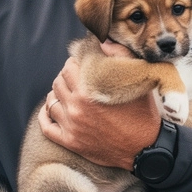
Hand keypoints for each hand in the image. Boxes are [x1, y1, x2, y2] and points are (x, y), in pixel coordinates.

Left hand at [38, 56, 160, 168]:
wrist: (146, 148)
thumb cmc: (143, 113)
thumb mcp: (137, 80)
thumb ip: (120, 56)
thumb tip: (104, 43)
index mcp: (89, 90)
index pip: (69, 68)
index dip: (74, 63)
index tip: (81, 65)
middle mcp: (76, 107)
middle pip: (58, 83)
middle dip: (66, 77)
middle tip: (75, 78)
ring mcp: (71, 126)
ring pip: (51, 102)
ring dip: (57, 94)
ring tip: (67, 93)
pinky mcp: (71, 142)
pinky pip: (47, 127)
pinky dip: (45, 116)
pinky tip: (51, 110)